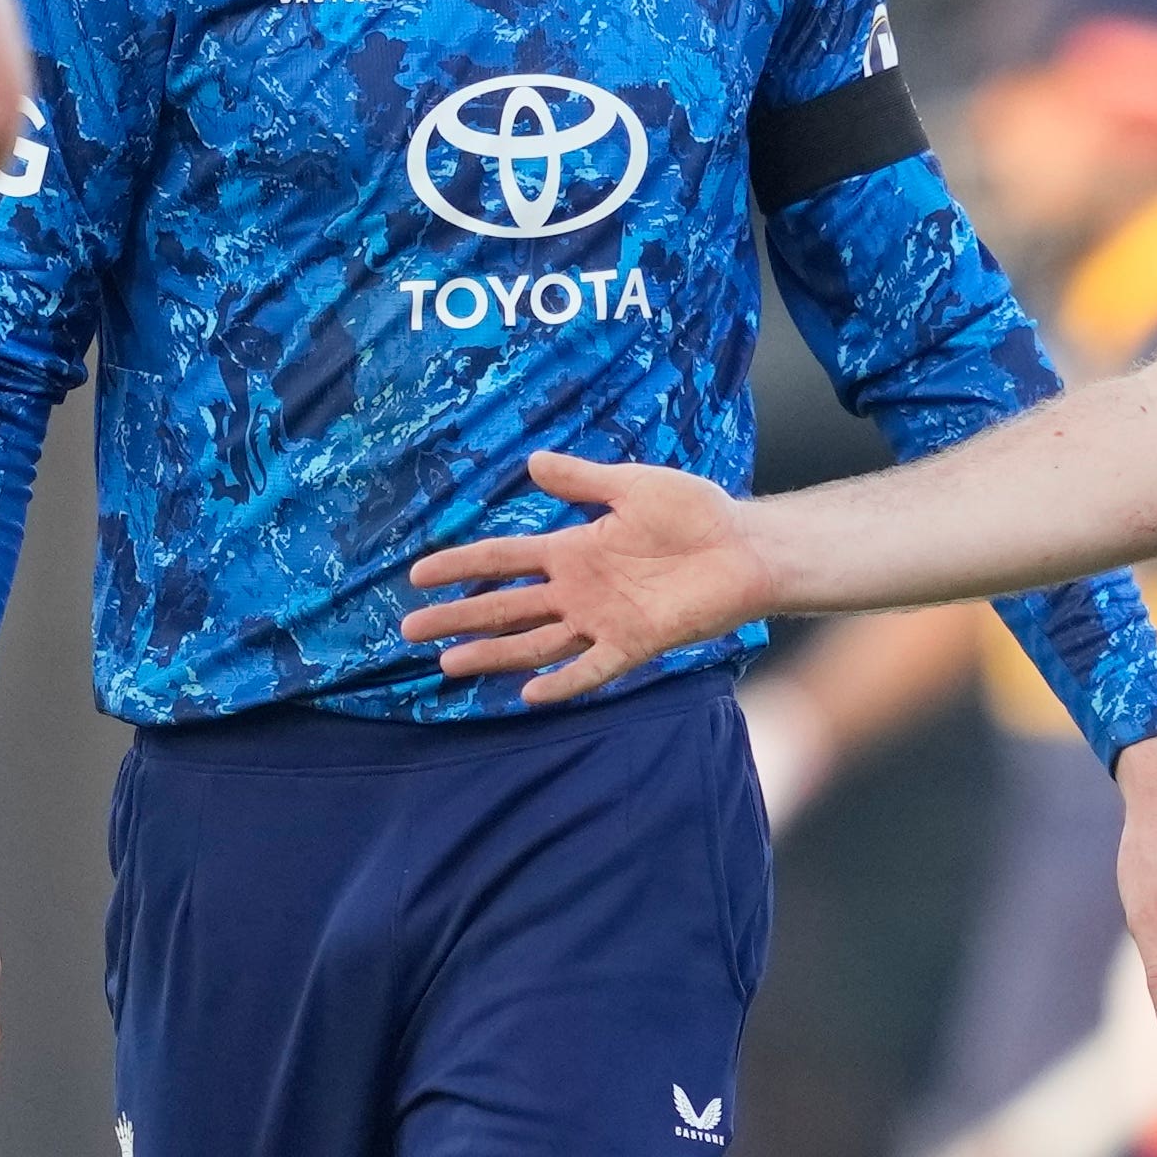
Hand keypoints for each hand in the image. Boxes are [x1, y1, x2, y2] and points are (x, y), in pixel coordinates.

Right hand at [403, 452, 776, 703]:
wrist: (746, 547)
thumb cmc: (695, 513)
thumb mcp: (632, 485)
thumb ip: (582, 479)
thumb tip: (531, 461)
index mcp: (573, 549)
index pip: (502, 560)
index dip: (460, 566)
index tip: (418, 575)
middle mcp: (578, 590)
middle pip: (504, 607)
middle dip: (458, 618)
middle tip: (410, 630)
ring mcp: (602, 620)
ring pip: (533, 641)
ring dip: (492, 653)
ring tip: (448, 665)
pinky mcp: (635, 644)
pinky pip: (591, 668)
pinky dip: (561, 683)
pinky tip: (527, 695)